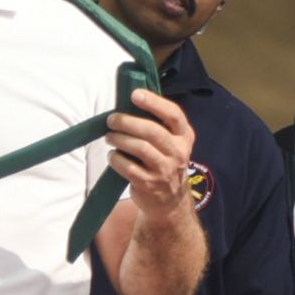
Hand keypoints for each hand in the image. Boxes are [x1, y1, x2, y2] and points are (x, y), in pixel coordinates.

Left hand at [105, 89, 194, 221]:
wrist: (170, 200)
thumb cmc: (165, 161)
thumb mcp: (171, 142)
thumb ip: (157, 124)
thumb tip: (128, 103)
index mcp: (184, 136)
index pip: (173, 114)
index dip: (154, 102)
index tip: (135, 94)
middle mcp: (178, 152)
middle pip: (152, 131)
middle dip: (127, 122)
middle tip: (112, 120)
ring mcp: (164, 169)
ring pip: (139, 148)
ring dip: (119, 139)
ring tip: (109, 136)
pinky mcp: (149, 184)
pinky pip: (129, 167)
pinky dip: (116, 159)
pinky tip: (113, 155)